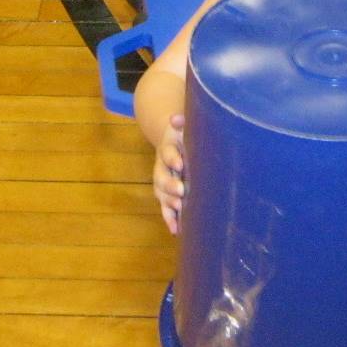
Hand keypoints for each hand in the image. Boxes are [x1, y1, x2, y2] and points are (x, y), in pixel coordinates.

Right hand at [152, 113, 185, 233]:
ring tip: (179, 210)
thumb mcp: (184, 125)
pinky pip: (165, 207)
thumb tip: (175, 117)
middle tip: (182, 190)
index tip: (181, 164)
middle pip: (162, 177)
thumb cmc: (184, 133)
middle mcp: (162, 166)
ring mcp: (163, 181)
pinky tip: (176, 229)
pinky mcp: (166, 194)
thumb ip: (182, 122)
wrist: (173, 140)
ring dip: (169, 203)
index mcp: (168, 147)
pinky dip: (169, 218)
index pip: (168, 153)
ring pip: (161, 194)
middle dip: (170, 185)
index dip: (173, 158)